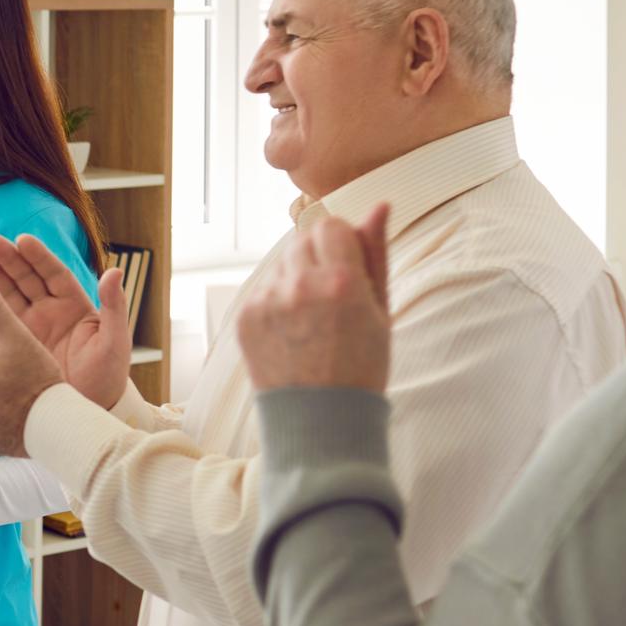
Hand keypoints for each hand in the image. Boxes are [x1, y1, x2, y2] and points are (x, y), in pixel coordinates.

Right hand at [0, 234, 131, 408]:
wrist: (87, 411)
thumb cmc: (108, 377)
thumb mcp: (115, 342)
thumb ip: (114, 306)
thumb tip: (114, 271)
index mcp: (76, 306)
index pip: (55, 274)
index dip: (39, 257)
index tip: (22, 240)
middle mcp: (53, 312)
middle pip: (28, 278)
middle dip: (10, 259)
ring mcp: (34, 326)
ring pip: (11, 292)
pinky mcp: (18, 343)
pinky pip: (1, 317)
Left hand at [235, 203, 392, 393]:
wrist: (321, 419)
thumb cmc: (361, 366)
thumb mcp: (381, 310)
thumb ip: (376, 253)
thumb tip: (379, 206)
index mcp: (342, 281)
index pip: (331, 226)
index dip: (342, 244)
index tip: (348, 269)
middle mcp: (301, 286)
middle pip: (302, 240)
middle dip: (318, 258)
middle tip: (332, 298)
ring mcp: (268, 302)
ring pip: (281, 265)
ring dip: (296, 279)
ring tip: (312, 320)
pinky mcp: (245, 317)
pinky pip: (263, 290)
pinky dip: (276, 302)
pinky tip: (292, 332)